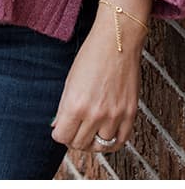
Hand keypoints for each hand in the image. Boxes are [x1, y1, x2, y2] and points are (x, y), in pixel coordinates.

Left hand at [50, 17, 142, 153]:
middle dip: (74, 138)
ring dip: (92, 141)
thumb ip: (63, 107)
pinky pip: (120, 141)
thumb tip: (58, 126)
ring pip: (100, 146)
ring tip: (90, 131)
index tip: (60, 128)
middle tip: (74, 129)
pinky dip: (111, 142)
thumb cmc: (90, 57)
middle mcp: (95, 114)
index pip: (62, 136)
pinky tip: (106, 135)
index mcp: (75, 105)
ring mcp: (114, 116)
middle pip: (80, 144)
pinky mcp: (130, 114)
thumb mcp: (70, 81)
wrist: (116, 42)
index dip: (59, 133)